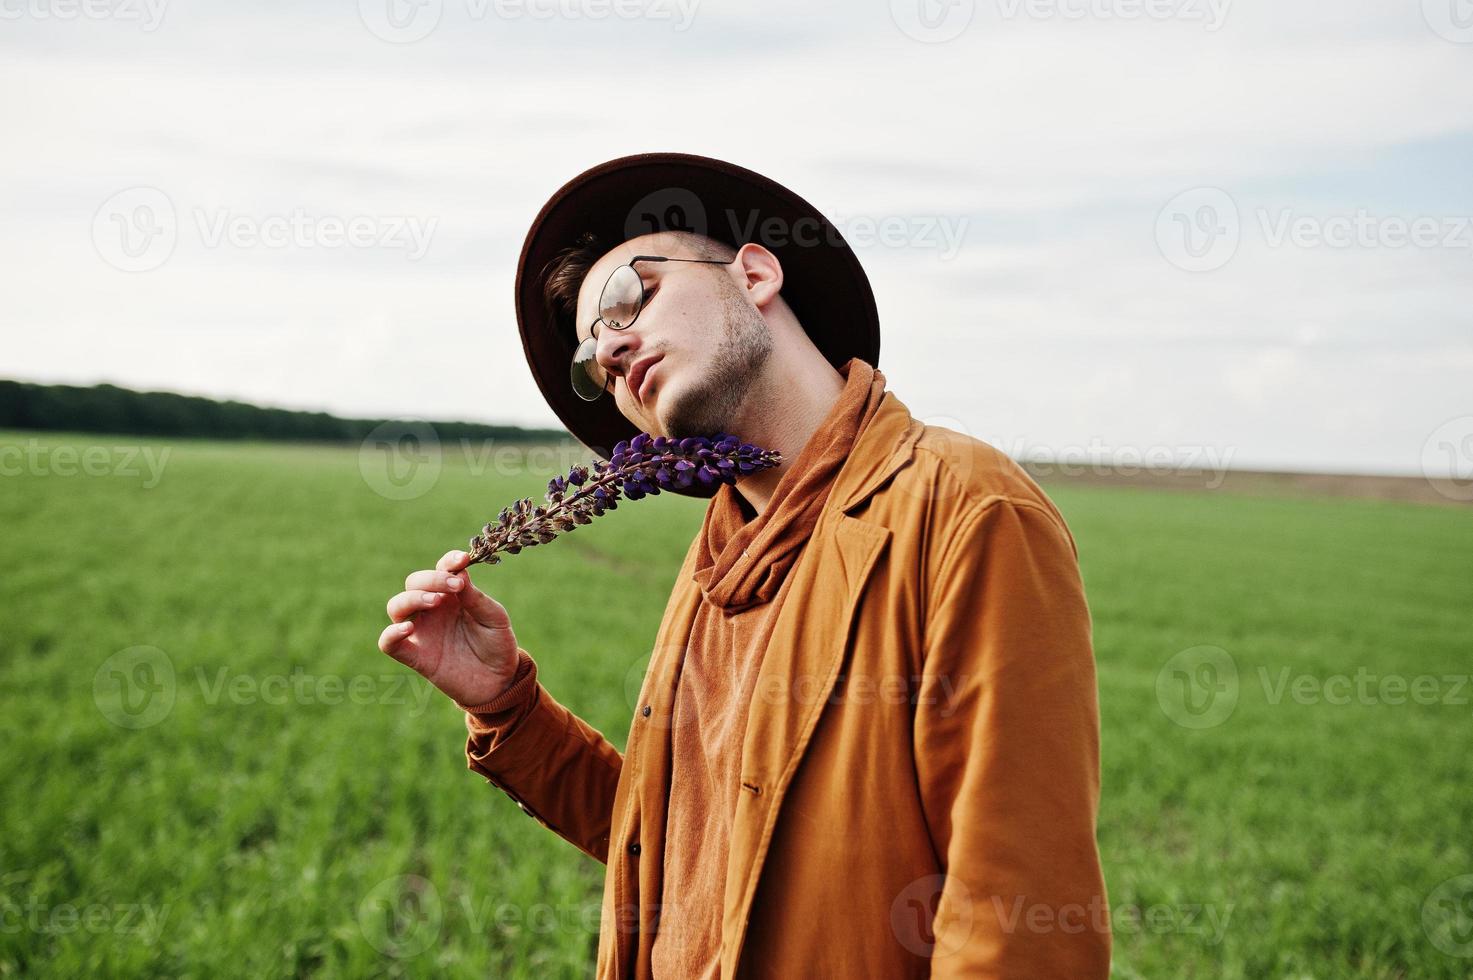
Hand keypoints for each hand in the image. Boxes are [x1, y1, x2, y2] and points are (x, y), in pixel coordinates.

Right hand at [378, 549, 520, 707]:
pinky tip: (409, 628)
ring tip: (435, 600)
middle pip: (414, 582)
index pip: (441, 569)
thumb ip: (476, 598)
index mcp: (452, 595)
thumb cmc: (497, 645)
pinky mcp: (415, 656)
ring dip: (412, 598)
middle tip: (455, 586)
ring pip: (396, 606)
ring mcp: (422, 631)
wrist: (499, 682)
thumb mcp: (494, 619)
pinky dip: (391, 633)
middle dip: (431, 579)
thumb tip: (459, 573)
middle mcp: (432, 609)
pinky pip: (388, 643)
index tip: (462, 560)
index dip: (448, 561)